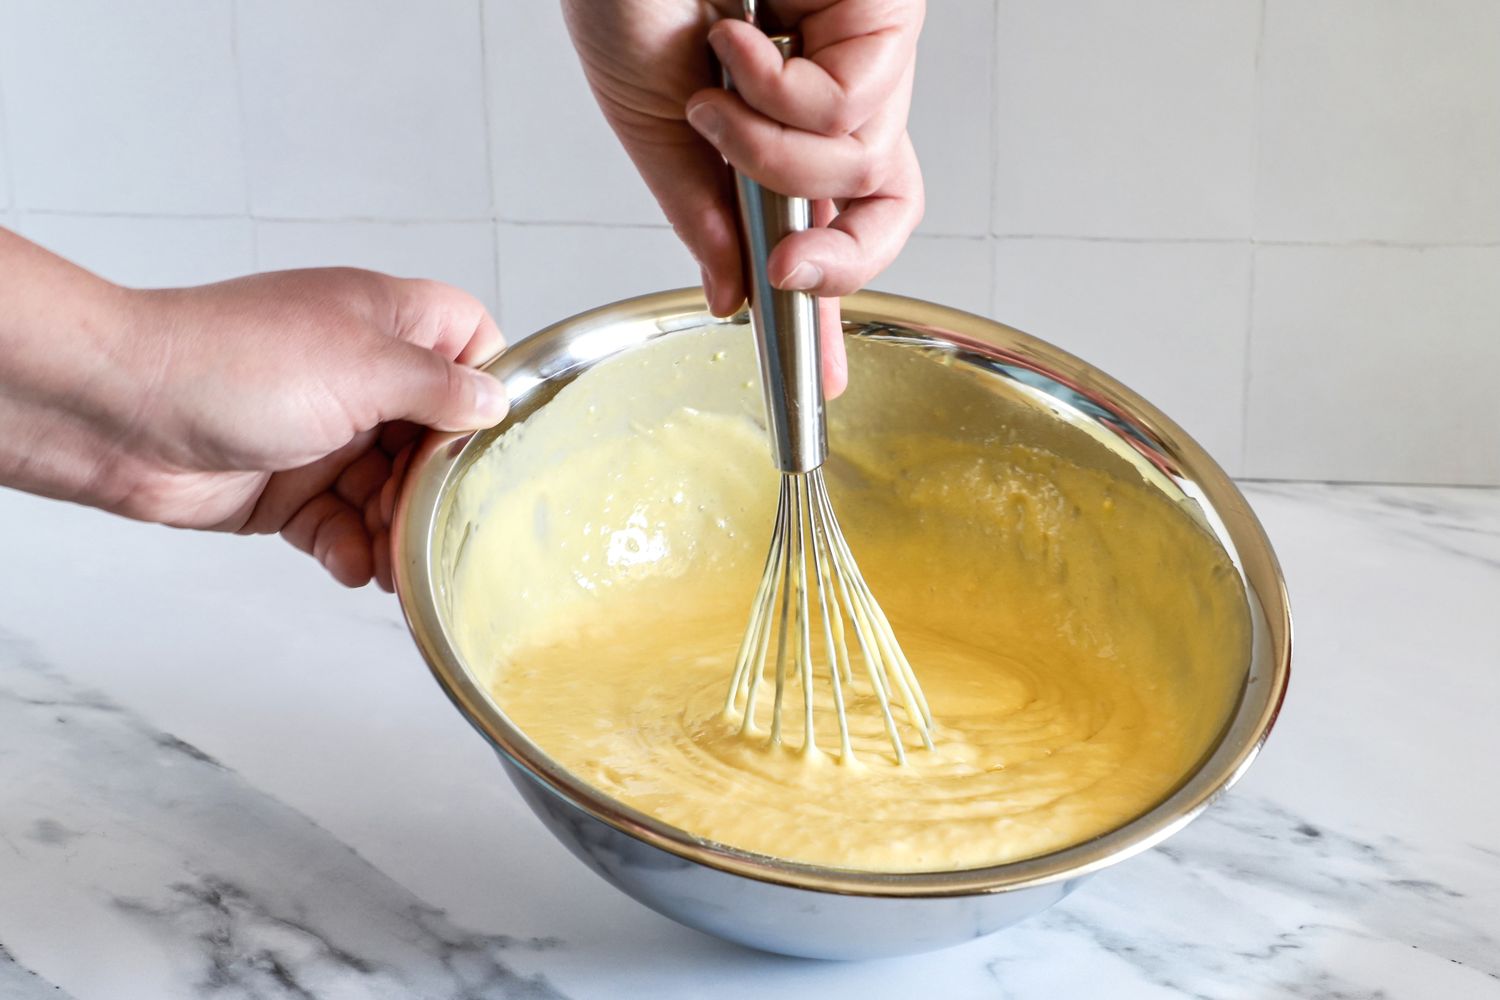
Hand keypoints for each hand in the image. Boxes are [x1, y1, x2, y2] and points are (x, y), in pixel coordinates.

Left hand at [0, 231, 506, 589]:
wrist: (120, 414)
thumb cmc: (233, 366)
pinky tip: (353, 565)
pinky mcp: (289, 487)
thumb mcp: (363, 367)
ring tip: (398, 560)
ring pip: (392, 490)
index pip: (466, 340)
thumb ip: (439, 388)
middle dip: (441, 482)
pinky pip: (342, 526)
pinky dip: (352, 549)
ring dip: (399, 528)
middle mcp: (359, 377)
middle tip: (442, 516)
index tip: (494, 433)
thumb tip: (496, 402)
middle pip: (435, 434)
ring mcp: (324, 434)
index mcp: (382, 325)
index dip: (487, 383)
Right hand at [562, 0, 925, 396]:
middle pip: (888, 205)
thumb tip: (732, 296)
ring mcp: (863, 54)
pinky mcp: (885, 15)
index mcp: (778, 126)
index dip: (830, 297)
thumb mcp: (654, 126)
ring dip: (770, 151)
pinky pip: (857, 107)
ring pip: (865, 165)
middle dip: (838, 258)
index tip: (819, 374)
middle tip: (788, 269)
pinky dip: (782, 96)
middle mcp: (833, 93)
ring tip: (715, 93)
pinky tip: (738, 46)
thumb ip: (702, 215)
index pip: (826, 223)